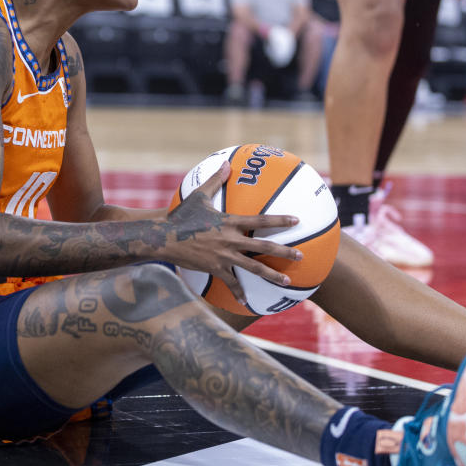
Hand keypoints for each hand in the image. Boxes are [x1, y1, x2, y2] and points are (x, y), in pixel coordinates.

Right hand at [165, 160, 300, 304]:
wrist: (164, 238)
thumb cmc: (181, 215)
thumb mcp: (198, 196)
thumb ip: (215, 181)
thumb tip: (226, 164)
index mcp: (230, 221)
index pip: (260, 220)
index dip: (280, 220)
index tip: (297, 220)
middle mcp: (230, 239)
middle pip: (263, 246)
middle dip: (284, 251)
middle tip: (301, 255)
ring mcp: (223, 255)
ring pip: (253, 267)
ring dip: (272, 275)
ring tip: (287, 282)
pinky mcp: (214, 268)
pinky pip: (230, 282)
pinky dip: (239, 293)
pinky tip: (247, 302)